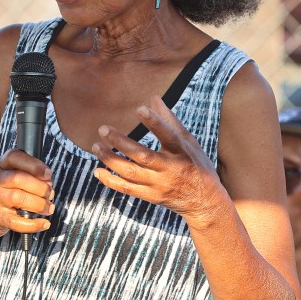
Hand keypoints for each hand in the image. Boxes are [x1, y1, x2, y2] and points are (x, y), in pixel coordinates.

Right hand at [0, 149, 54, 239]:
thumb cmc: (2, 192)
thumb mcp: (10, 175)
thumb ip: (29, 174)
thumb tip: (48, 182)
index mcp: (1, 166)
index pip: (14, 157)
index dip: (33, 164)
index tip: (48, 174)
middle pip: (19, 178)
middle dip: (40, 187)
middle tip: (50, 194)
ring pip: (18, 198)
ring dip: (39, 204)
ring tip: (48, 208)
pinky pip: (18, 221)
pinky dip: (34, 224)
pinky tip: (43, 223)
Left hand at [91, 96, 222, 220]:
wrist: (205, 202)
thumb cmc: (196, 164)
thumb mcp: (188, 142)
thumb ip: (169, 120)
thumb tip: (153, 97)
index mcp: (181, 152)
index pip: (167, 135)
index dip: (154, 122)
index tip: (139, 109)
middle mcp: (169, 169)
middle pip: (142, 156)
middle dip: (120, 142)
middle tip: (103, 129)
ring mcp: (159, 185)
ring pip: (130, 172)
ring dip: (110, 159)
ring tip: (95, 146)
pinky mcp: (151, 196)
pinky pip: (127, 189)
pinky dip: (111, 181)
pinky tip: (98, 170)